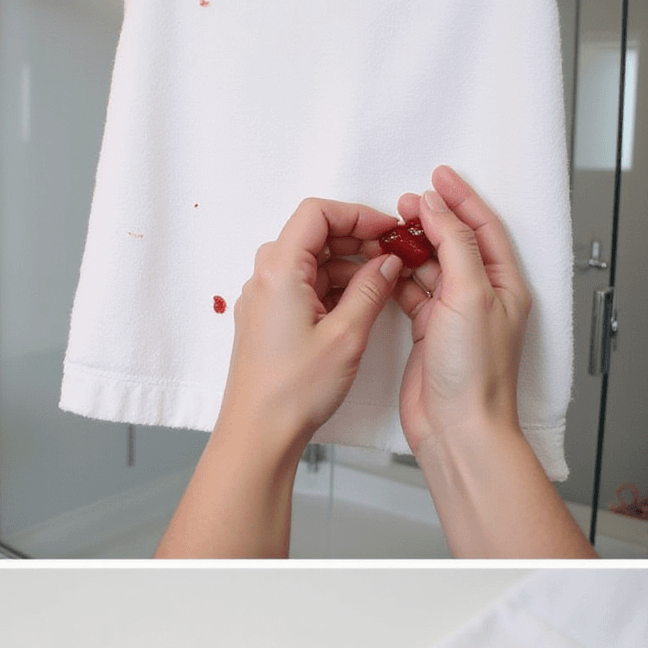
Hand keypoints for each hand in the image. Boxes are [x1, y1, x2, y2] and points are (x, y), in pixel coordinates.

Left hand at [216, 196, 404, 457]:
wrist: (257, 434)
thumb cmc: (292, 392)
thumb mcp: (346, 335)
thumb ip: (371, 290)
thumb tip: (387, 263)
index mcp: (279, 270)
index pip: (317, 213)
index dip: (356, 214)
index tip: (386, 231)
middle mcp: (264, 278)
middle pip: (312, 234)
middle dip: (354, 239)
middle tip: (390, 256)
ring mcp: (262, 300)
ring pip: (309, 262)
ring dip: (345, 266)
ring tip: (380, 284)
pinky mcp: (266, 320)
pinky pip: (300, 287)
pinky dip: (330, 288)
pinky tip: (356, 304)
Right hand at [389, 164, 531, 459]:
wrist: (458, 428)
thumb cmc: (476, 373)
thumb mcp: (470, 294)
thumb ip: (454, 244)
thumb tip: (437, 209)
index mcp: (504, 284)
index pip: (483, 227)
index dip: (461, 198)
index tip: (437, 176)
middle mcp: (482, 297)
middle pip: (456, 243)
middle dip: (431, 219)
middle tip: (405, 203)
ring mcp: (455, 317)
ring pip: (432, 267)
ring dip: (412, 246)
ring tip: (390, 229)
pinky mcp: (429, 335)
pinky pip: (413, 293)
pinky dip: (399, 276)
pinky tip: (385, 264)